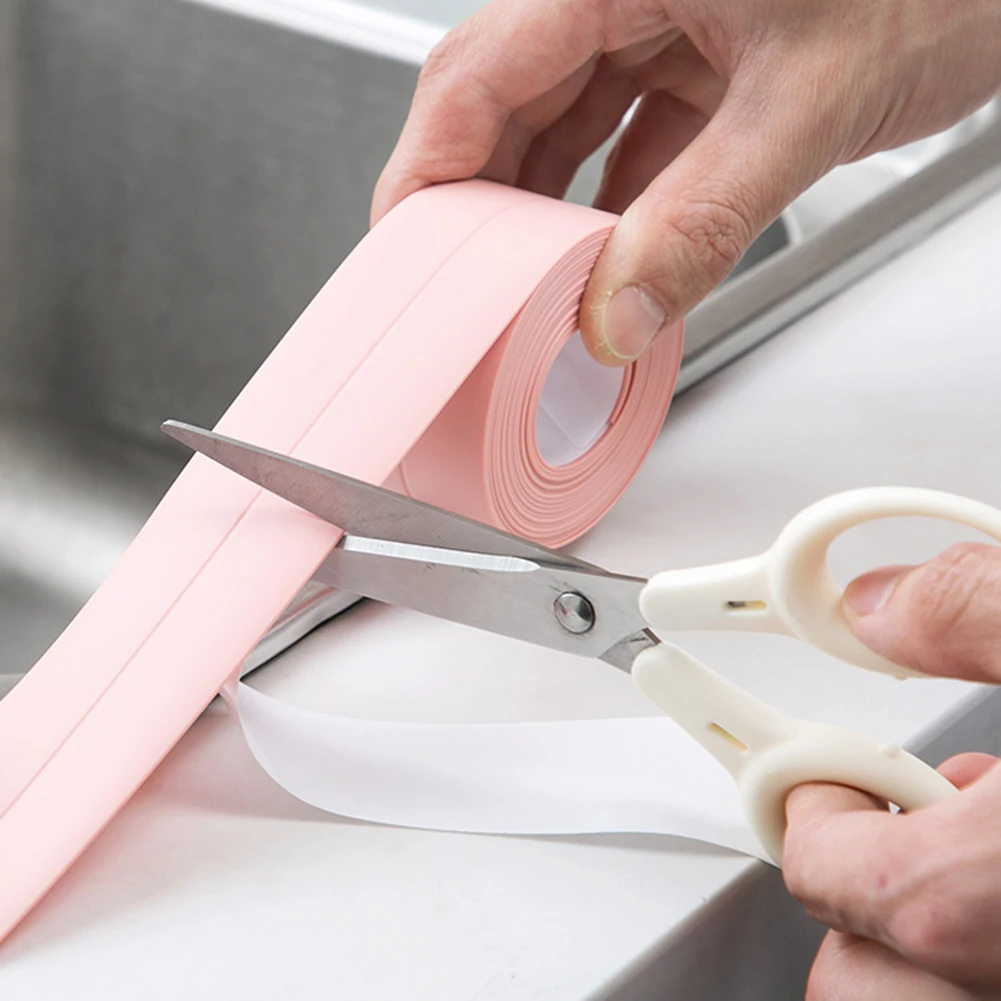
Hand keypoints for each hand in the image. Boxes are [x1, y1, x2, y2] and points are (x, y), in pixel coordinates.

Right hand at [373, 0, 1000, 364]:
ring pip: (562, 125)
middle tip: (465, 287)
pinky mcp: (697, 61)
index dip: (427, 171)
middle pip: (503, 103)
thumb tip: (620, 311)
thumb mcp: (809, 101)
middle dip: (480, 202)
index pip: (475, 71)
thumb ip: (705, 219)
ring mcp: (660, 23)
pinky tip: (608, 262)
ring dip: (547, 213)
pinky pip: (625, 140)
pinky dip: (613, 207)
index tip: (408, 252)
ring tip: (531, 288)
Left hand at [784, 543, 1000, 998]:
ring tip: (968, 852)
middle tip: (895, 820)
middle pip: (845, 967)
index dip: (811, 800)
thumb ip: (971, 615)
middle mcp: (999, 981)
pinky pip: (976, 993)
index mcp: (974, 896)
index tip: (817, 765)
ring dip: (915, 928)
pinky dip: (978, 946)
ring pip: (904, 995)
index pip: (814, 866)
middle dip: (852, 885)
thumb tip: (881, 605)